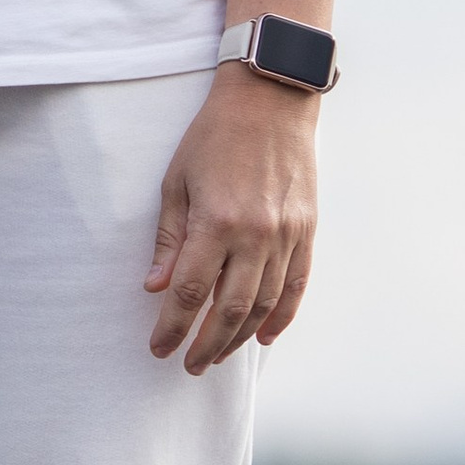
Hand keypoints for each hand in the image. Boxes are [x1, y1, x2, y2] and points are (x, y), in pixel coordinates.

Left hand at [146, 70, 317, 373]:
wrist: (271, 100)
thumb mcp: (176, 182)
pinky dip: (282, 315)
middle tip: (190, 364)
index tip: (159, 348)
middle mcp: (255, 235)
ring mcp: (286, 235)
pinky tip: (264, 336)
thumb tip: (157, 288)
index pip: (191, 291)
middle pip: (230, 308)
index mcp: (217, 221)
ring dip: (240, 337)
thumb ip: (170, 239)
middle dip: (207, 343)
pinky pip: (297, 285)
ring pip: (265, 304)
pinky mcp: (307, 230)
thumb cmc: (214, 137)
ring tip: (218, 355)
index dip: (173, 326)